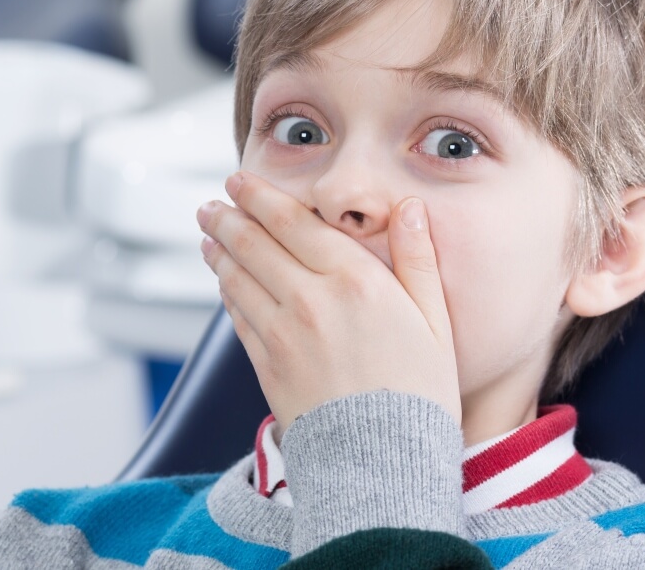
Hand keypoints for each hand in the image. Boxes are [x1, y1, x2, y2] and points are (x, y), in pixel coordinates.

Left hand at [196, 171, 459, 430]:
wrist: (382, 464)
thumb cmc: (419, 394)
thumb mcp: (436, 322)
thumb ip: (418, 260)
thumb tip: (409, 208)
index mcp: (355, 281)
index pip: (295, 223)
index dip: (261, 197)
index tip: (240, 181)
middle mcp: (311, 300)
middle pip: (255, 244)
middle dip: (228, 217)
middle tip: (211, 203)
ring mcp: (282, 334)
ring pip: (238, 278)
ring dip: (219, 250)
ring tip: (208, 233)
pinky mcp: (265, 365)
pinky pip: (238, 317)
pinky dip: (226, 292)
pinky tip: (224, 281)